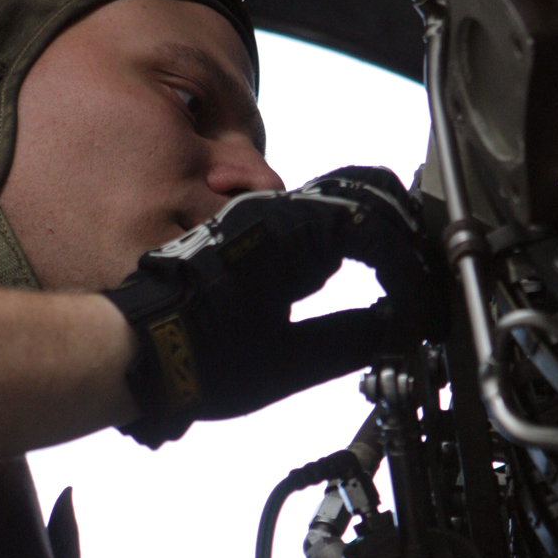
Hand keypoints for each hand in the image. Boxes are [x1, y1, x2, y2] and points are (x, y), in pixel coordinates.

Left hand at [105, 166, 448, 445]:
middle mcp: (275, 211)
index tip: (420, 295)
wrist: (137, 351)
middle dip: (396, 233)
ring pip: (329, 207)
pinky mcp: (238, 233)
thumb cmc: (202, 356)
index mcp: (295, 232)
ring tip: (385, 282)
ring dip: (363, 238)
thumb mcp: (291, 362)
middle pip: (360, 195)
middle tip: (416, 275)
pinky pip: (299, 223)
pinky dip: (329, 244)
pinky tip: (330, 282)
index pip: (378, 225)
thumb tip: (397, 328)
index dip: (409, 261)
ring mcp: (254, 217)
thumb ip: (354, 340)